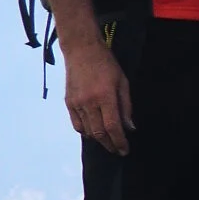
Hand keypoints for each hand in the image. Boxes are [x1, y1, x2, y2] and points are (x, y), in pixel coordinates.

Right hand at [64, 40, 133, 155]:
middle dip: (110, 145)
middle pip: (99, 133)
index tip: (125, 150)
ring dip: (99, 140)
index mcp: (105, 96)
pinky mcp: (69, 102)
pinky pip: (77, 125)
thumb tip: (129, 128)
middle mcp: (89, 102)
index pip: (113, 127)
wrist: (81, 49)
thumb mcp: (123, 82)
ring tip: (108, 141)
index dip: (119, 141)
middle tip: (118, 150)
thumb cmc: (106, 64)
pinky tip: (94, 133)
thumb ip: (126, 106)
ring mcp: (77, 103)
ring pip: (87, 131)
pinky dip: (86, 132)